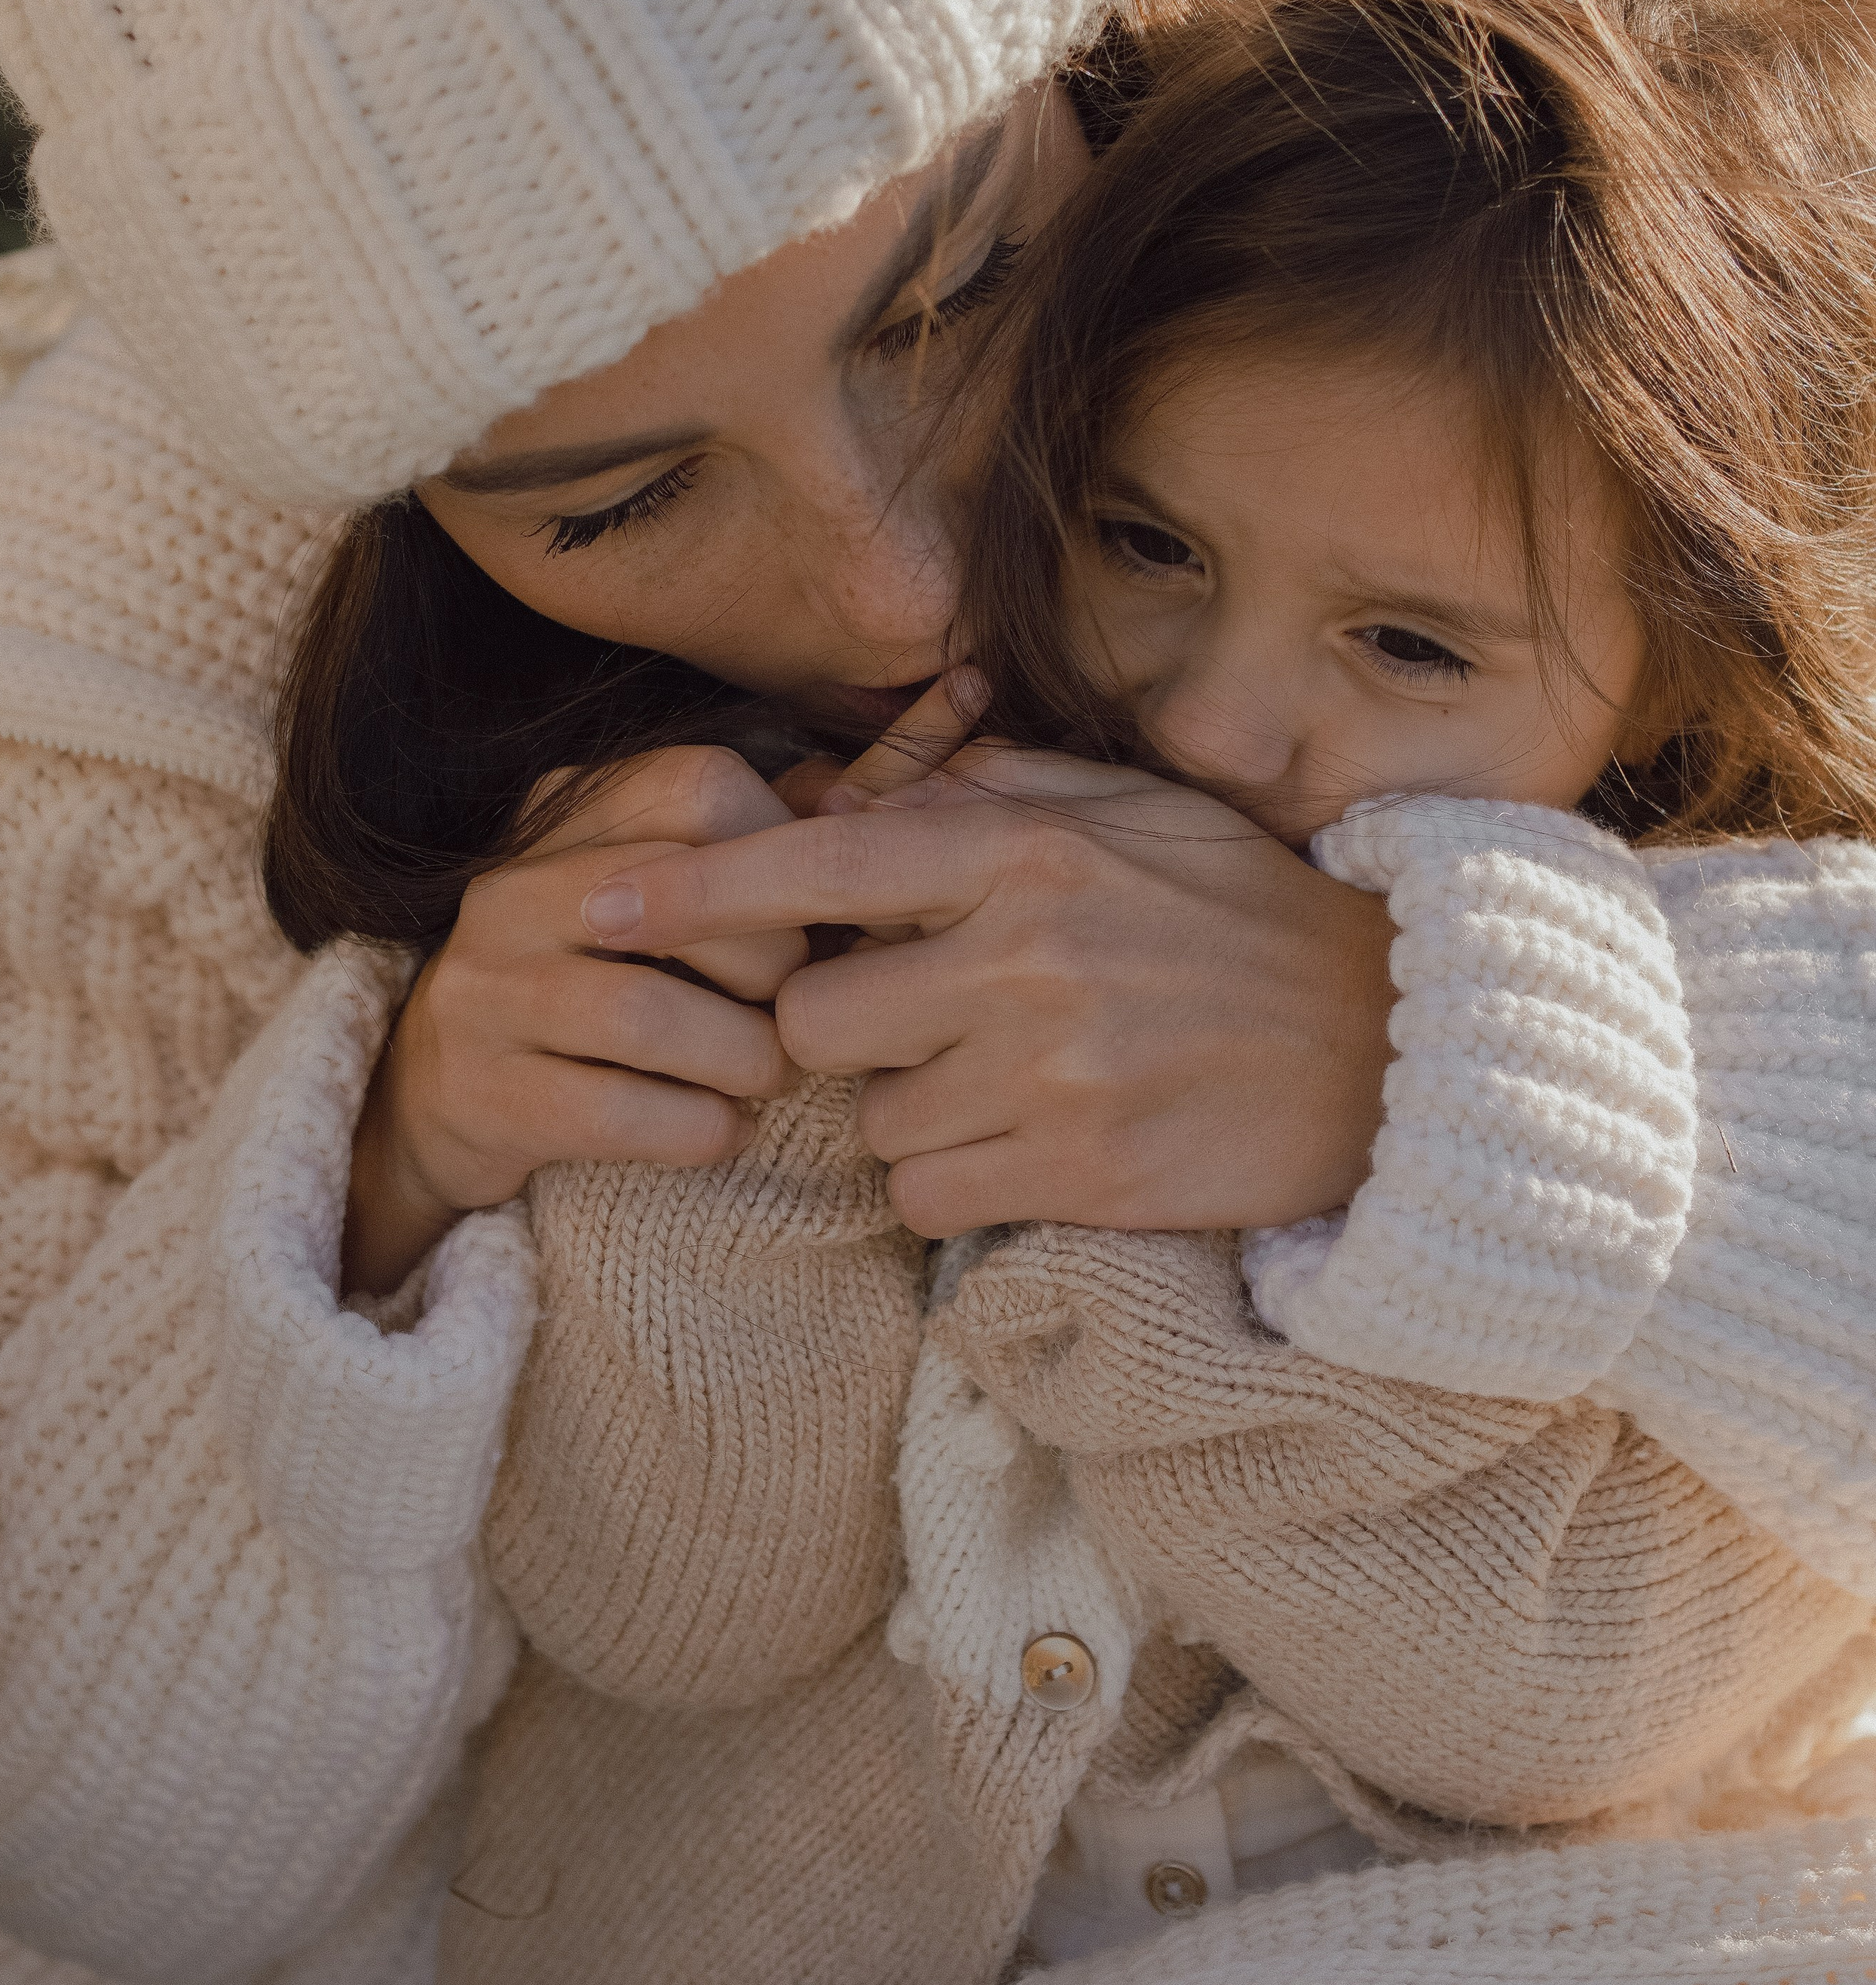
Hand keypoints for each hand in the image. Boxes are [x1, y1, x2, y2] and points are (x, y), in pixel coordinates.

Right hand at [344, 746, 807, 1295]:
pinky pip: (615, 1111)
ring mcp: (484, 990)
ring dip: (742, 1057)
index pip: (698, 785)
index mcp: (564, 816)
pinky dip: (696, 1128)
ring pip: (644, 1012)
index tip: (811, 919)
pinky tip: (723, 1130)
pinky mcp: (480, 1092)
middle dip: (771, 967)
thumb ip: (753, 851)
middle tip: (794, 1012)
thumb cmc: (600, 981)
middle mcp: (509, 889)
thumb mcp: (657, 895)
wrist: (443, 1093)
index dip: (782, 855)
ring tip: (768, 1077)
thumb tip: (866, 826)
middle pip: (681, 895)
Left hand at [578, 746, 1396, 1238]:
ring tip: (1010, 1080)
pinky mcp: (1078, 1177)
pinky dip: (953, 1180)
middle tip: (919, 1024)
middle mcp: (1021, 959)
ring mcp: (1049, 1077)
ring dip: (909, 1110)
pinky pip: (928, 1195)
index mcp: (1023, 853)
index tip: (591, 902)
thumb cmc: (1245, 917)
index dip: (688, 890)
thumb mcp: (1134, 812)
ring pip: (870, 1123)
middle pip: (813, 1025)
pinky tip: (1029, 1142)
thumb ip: (992, 791)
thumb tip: (859, 789)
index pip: (812, 868)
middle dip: (840, 1036)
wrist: (1393, 1049)